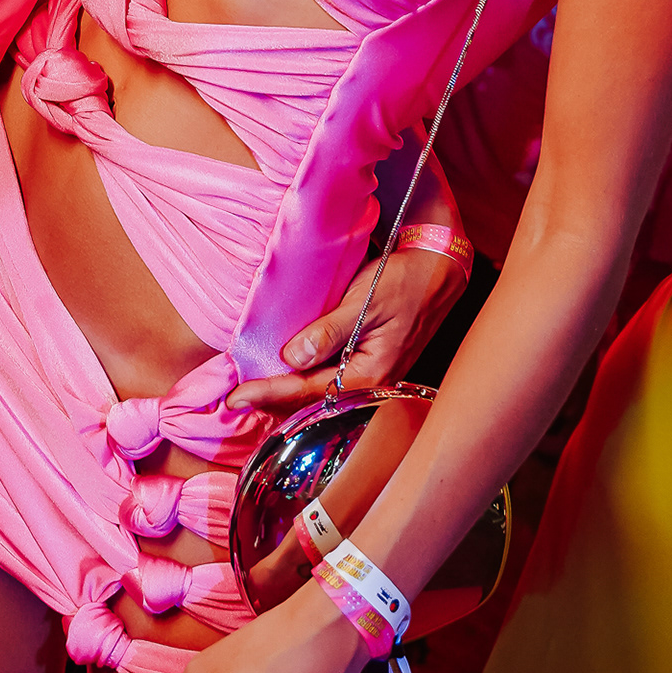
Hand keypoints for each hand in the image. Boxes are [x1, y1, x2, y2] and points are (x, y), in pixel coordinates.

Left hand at [232, 246, 468, 416]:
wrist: (438, 271)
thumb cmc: (405, 282)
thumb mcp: (364, 300)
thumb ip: (328, 331)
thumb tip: (292, 358)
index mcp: (371, 373)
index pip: (308, 390)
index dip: (268, 392)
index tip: (236, 397)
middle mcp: (370, 383)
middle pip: (312, 400)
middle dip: (272, 400)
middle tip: (233, 401)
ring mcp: (370, 375)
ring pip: (319, 392)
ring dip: (285, 392)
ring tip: (251, 393)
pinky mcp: (368, 363)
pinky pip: (330, 378)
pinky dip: (303, 380)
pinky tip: (285, 375)